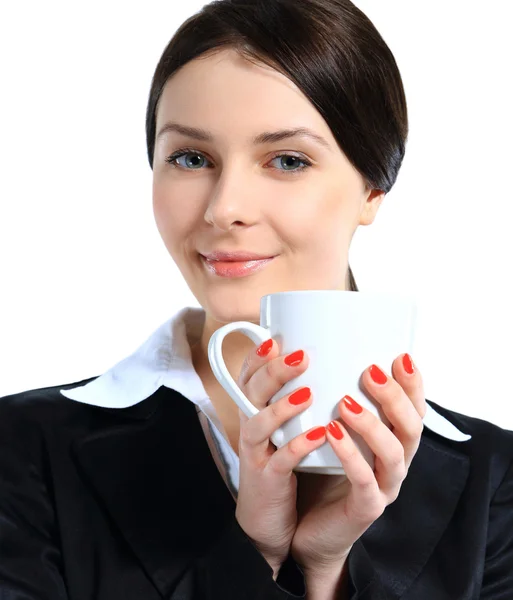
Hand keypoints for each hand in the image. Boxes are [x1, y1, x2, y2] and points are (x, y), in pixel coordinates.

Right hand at [234, 339, 328, 575]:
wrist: (269, 519)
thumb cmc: (285, 464)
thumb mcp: (286, 427)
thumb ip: (300, 397)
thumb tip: (331, 362)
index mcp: (256, 411)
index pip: (249, 376)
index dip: (257, 356)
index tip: (275, 337)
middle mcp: (251, 428)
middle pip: (250, 392)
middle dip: (273, 372)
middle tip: (301, 356)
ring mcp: (256, 454)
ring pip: (258, 424)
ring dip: (281, 406)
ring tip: (307, 392)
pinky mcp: (267, 481)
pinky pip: (280, 461)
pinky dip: (297, 446)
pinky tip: (317, 434)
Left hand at [290, 353, 425, 574]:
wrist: (309, 528)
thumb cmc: (320, 471)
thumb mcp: (332, 430)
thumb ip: (336, 401)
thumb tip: (323, 355)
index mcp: (392, 441)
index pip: (414, 408)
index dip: (413, 384)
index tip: (400, 355)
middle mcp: (395, 463)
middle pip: (411, 427)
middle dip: (395, 396)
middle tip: (371, 372)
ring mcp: (384, 487)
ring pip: (392, 453)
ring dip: (372, 423)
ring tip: (346, 401)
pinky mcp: (365, 508)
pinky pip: (363, 480)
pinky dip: (349, 455)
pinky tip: (332, 432)